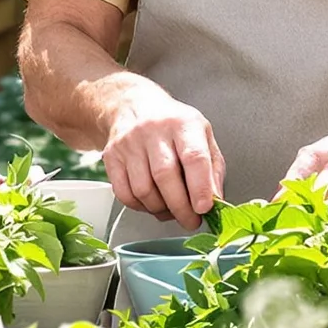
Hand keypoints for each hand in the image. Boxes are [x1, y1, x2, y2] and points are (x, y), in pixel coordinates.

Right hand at [104, 88, 223, 228]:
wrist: (134, 107)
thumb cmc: (174, 126)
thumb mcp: (203, 136)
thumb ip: (212, 170)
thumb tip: (215, 202)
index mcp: (183, 124)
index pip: (193, 157)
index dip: (200, 187)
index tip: (204, 209)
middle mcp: (154, 130)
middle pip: (165, 176)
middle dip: (180, 207)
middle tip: (190, 221)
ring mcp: (129, 143)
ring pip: (143, 190)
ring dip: (160, 209)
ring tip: (171, 209)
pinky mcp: (112, 156)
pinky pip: (125, 194)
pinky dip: (141, 207)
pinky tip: (151, 203)